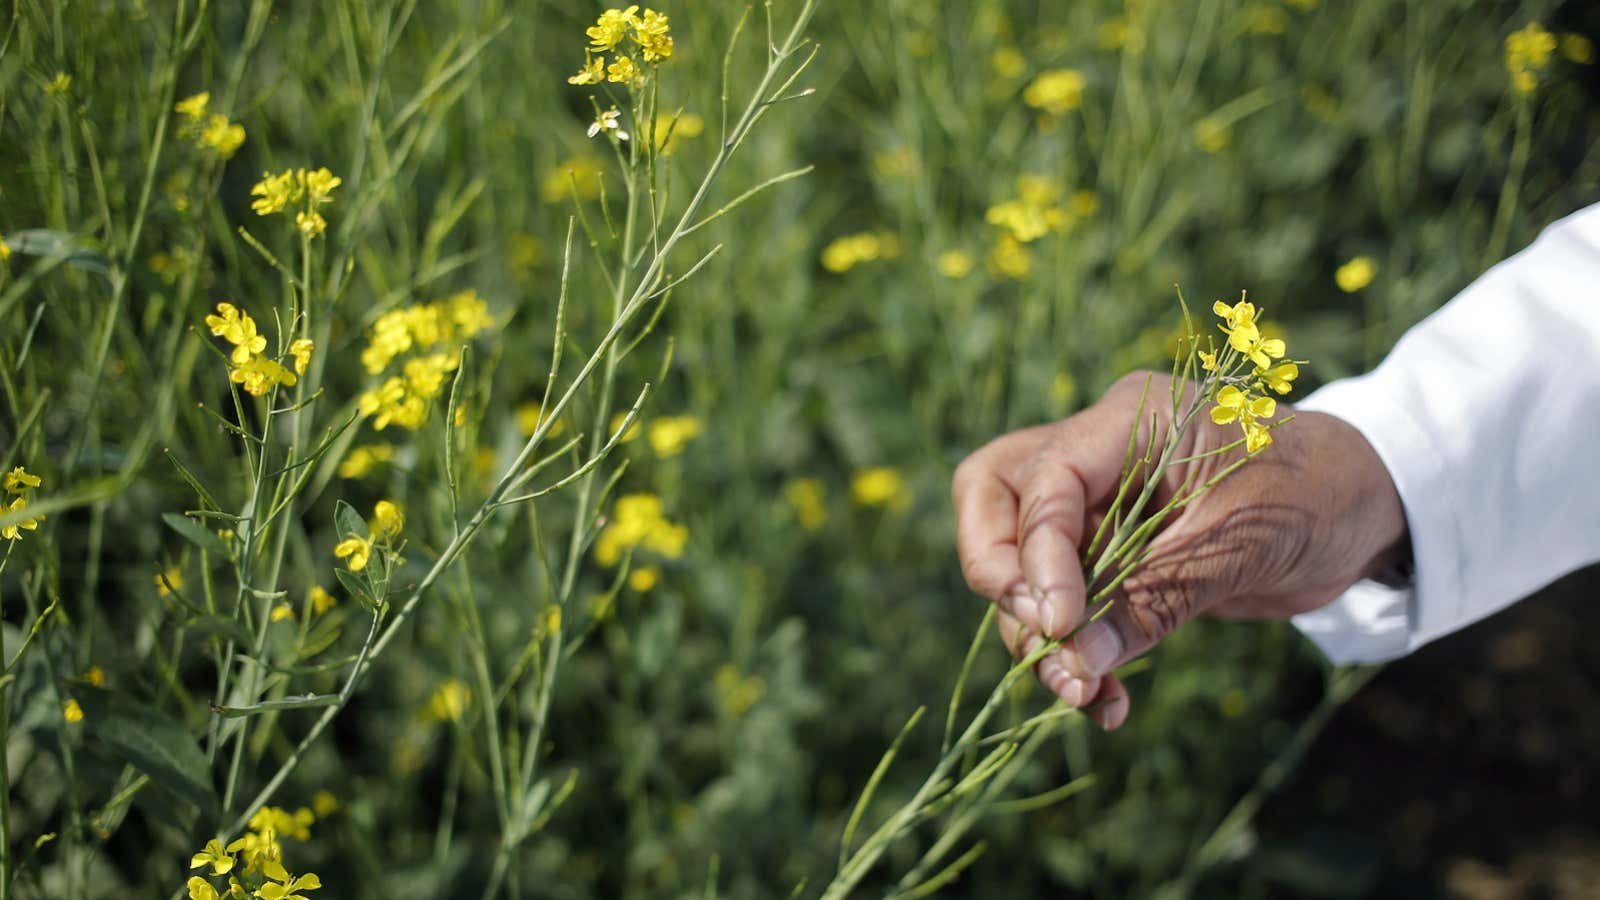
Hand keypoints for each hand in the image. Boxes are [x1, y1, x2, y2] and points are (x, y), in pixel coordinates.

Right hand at [951, 372, 1406, 728]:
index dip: (1037, 555)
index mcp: (1127, 421)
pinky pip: (1066, 599)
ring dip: (1038, 634)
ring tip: (1082, 694)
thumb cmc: (1315, 498)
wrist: (1368, 510)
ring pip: (1019, 557)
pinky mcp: (1112, 552)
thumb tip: (1073, 664)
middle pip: (994, 496)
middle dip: (1002, 574)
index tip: (1059, 626)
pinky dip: (1076, 651)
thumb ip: (1153, 599)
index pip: (1044, 480)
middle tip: (1041, 634)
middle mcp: (1097, 454)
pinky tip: (1106, 702)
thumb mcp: (1238, 547)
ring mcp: (1098, 502)